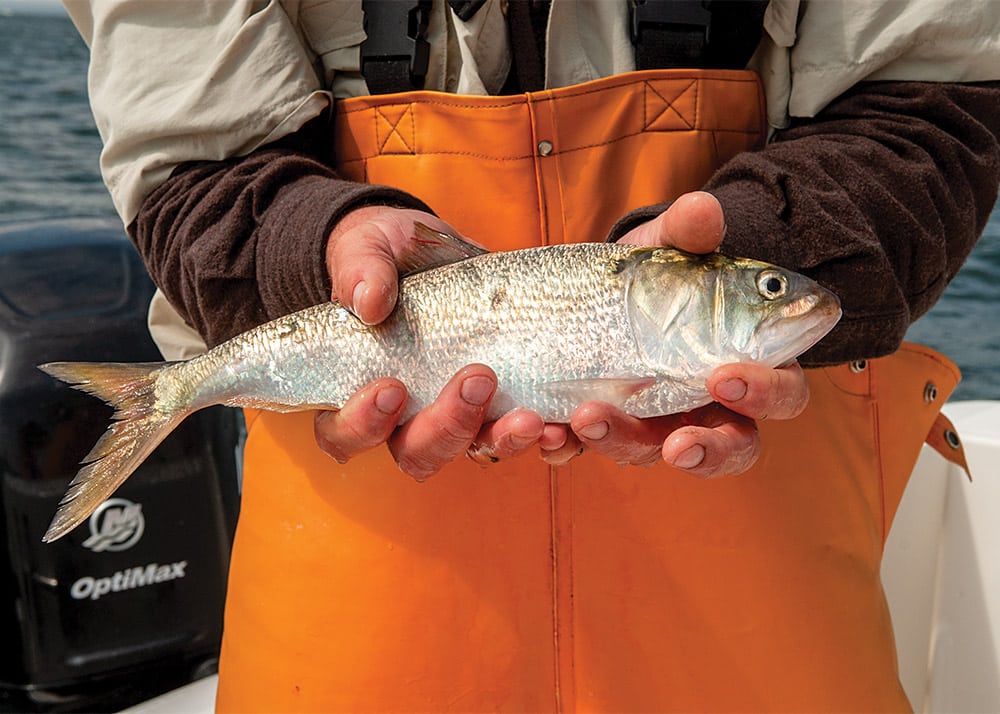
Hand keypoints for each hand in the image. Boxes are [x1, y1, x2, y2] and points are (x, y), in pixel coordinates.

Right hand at [316, 206, 543, 478]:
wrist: (429, 246)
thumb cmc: (383, 257)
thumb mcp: (367, 251)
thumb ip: (361, 272)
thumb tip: (368, 301)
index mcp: (359, 391)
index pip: (345, 433)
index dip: (362, 425)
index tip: (390, 389)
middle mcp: (407, 417)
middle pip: (418, 452)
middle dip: (448, 426)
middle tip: (477, 379)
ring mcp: (457, 414)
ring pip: (474, 449)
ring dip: (503, 439)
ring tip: (531, 417)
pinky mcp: (502, 403)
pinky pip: (522, 434)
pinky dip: (544, 436)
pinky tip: (561, 424)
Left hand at [543, 191, 809, 476]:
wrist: (594, 289)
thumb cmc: (654, 276)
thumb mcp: (667, 250)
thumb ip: (686, 234)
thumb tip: (703, 210)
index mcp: (747, 363)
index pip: (782, 394)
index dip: (764, 394)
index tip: (724, 377)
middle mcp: (709, 406)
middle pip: (731, 448)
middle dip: (706, 451)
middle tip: (677, 444)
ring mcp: (655, 425)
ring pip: (651, 452)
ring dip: (621, 443)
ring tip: (586, 418)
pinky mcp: (602, 430)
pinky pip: (587, 452)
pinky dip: (566, 447)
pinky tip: (545, 432)